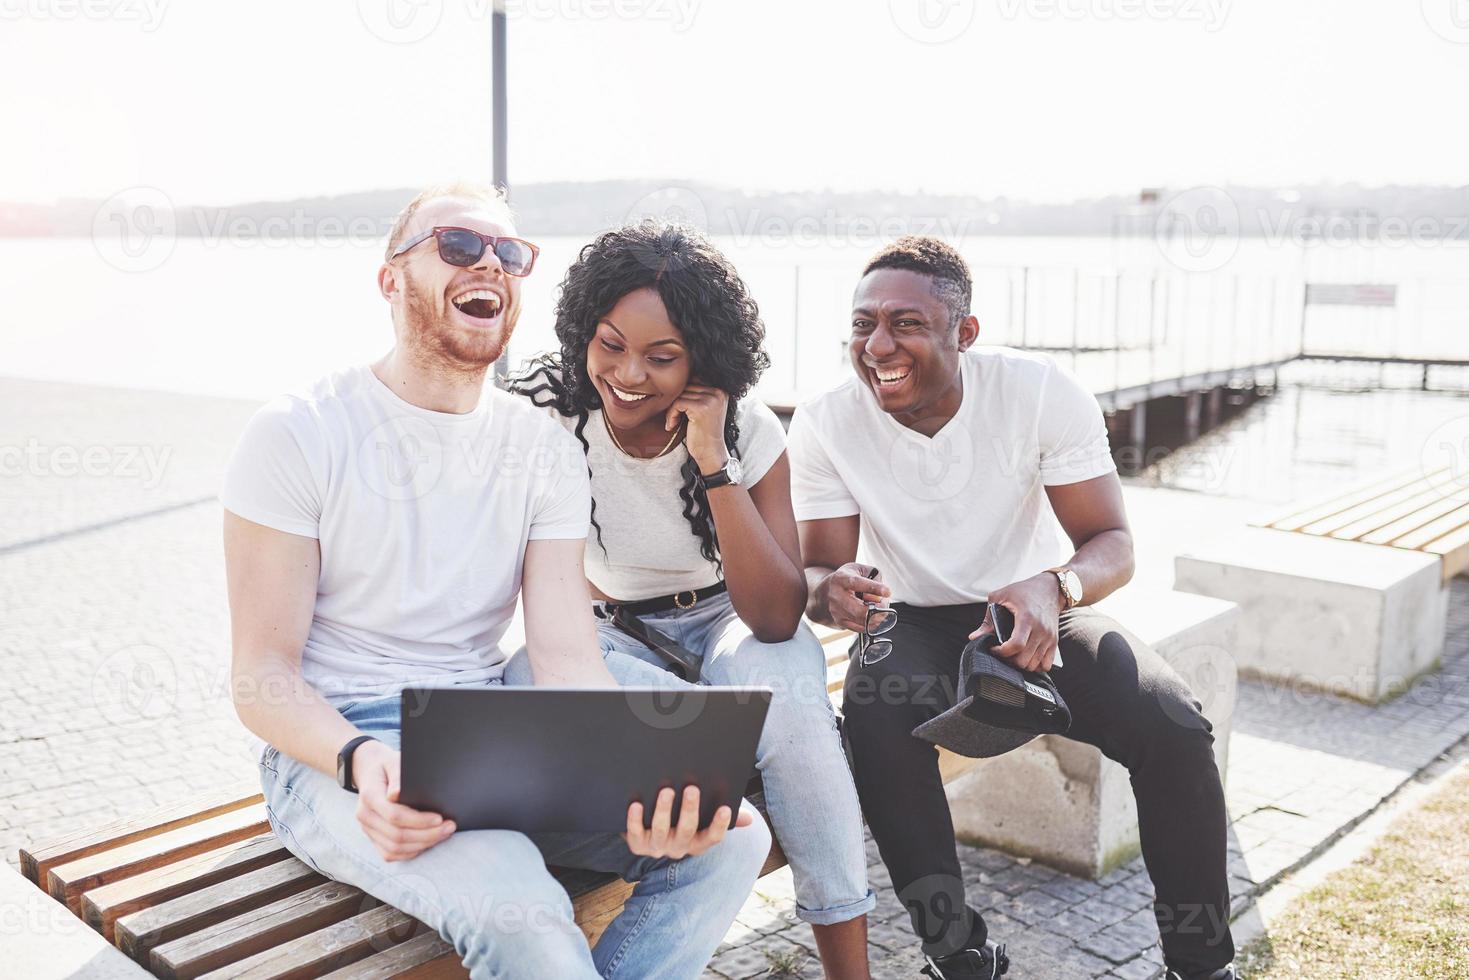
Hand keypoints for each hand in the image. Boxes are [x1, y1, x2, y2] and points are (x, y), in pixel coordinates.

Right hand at [352, 740, 455, 861]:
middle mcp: (365, 815)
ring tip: (443, 834)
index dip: (419, 820)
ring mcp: (367, 829)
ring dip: (422, 844)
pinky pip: (390, 853)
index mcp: (369, 796)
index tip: (440, 818)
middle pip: (396, 836)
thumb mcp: (393, 761)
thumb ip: (397, 775)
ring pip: (394, 848)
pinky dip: (411, 852)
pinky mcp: (372, 838)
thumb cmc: (387, 766)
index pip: (394, 815)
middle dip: (427, 834)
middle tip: (449, 827)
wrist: (371, 772)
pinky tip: (428, 842)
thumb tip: (397, 793)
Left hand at [624, 785, 753, 858]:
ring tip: (666, 790)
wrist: (648, 836)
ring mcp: (658, 847)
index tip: (725, 808)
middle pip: (687, 830)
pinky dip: (634, 820)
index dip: (719, 825)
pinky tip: (636, 804)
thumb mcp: (704, 821)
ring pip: (661, 830)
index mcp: (698, 842)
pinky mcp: (638, 844)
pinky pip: (635, 834)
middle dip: (689, 810)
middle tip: (691, 788)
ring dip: (663, 811)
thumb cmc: (682, 822)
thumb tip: (749, 818)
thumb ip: (727, 818)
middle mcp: (679, 847)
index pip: (713, 838)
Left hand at [665, 384, 729, 474]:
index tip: (679, 410)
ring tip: (673, 422)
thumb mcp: (705, 410)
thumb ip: (698, 395)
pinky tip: (672, 425)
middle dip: (677, 402)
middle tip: (673, 418)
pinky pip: (677, 403)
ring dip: (672, 410)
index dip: (683, 395)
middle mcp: (718, 393)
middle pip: (686, 387)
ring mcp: (710, 400)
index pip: (695, 381)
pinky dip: (670, 415)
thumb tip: (679, 380)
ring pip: (680, 395)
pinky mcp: (701, 408)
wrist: (711, 453)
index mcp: (721, 391)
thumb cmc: (704, 434)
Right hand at [818, 562, 890, 633]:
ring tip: (879, 609)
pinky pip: (861, 628)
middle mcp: (836, 596)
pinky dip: (872, 623)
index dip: (873, 588)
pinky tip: (874, 616)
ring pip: (862, 621)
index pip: (857, 583)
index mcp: (841, 579)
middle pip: (859, 610)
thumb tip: (882, 595)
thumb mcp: (858, 569)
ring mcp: (837, 611)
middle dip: (878, 609)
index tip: (887, 592)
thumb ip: (874, 577)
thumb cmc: (845, 580)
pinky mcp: (840, 622)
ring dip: (877, 617)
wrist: (824, 593)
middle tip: (885, 604)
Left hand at [968, 573, 1064, 671]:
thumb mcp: (1000, 597)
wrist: (1050, 589)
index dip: (1002, 652)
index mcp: (1026, 618)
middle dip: (1009, 660)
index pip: (1016, 645)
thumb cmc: (1023, 591)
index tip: (994, 648)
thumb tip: (973, 638)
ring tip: (1013, 654)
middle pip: (1024, 660)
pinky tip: (1026, 657)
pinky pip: (1046, 665)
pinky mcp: (1055, 643)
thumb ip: (987, 620)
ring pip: (1033, 665)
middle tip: (1002, 652)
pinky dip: (1035, 666)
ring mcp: (1049, 638)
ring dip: (1021, 664)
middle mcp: (1040, 630)